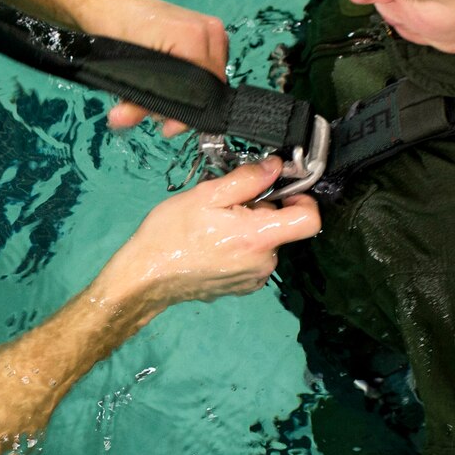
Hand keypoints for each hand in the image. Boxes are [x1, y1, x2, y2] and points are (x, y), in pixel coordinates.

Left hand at [47, 0, 229, 137]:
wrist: (109, 6)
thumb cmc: (114, 31)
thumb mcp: (122, 70)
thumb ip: (133, 100)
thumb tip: (122, 122)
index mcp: (194, 36)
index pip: (205, 88)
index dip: (186, 113)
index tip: (167, 128)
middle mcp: (209, 30)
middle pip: (209, 84)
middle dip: (183, 105)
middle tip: (156, 117)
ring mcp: (210, 28)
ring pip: (208, 77)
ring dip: (185, 93)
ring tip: (157, 102)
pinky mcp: (205, 31)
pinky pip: (206, 65)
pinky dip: (188, 79)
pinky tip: (168, 85)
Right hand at [100, 159, 320, 309]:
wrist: (145, 277)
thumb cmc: (170, 233)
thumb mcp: (206, 195)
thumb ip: (247, 179)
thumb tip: (275, 167)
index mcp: (258, 238)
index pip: (309, 221)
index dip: (304, 200)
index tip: (283, 191)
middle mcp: (264, 263)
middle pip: (282, 229)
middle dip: (262, 211)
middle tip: (227, 205)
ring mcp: (254, 278)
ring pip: (265, 243)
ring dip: (249, 230)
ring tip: (214, 226)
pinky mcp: (242, 287)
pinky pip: (253, 260)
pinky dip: (240, 248)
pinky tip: (212, 245)